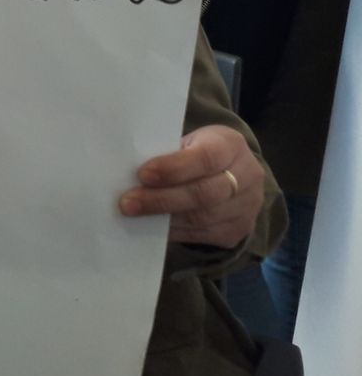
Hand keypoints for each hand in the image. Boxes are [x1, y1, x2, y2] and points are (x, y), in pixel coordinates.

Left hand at [120, 124, 264, 247]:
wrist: (235, 173)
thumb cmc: (200, 151)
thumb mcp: (191, 141)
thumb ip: (168, 152)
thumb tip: (127, 170)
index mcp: (231, 145)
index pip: (206, 158)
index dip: (173, 168)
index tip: (142, 174)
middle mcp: (247, 176)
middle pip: (203, 193)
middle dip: (161, 199)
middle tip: (128, 202)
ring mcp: (246, 207)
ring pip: (202, 218)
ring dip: (163, 218)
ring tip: (134, 214)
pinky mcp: (237, 230)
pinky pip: (202, 235)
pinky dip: (173, 231)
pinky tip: (151, 226)